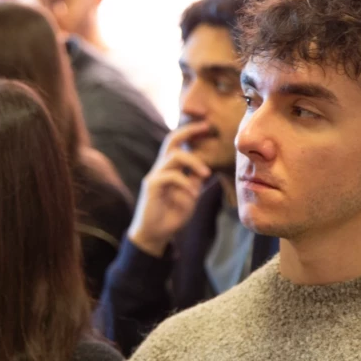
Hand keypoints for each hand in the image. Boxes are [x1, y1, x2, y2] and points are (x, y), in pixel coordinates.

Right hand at [128, 121, 211, 256]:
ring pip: (173, 156)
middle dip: (189, 130)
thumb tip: (208, 166)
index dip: (191, 133)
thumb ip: (195, 179)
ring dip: (193, 162)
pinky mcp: (152, 186)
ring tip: (206, 174)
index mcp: (169, 168)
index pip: (178, 144)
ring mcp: (154, 176)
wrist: (155, 234)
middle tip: (206, 127)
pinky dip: (185, 183)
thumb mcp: (190, 194)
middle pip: (171, 140)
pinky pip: (170, 176)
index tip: (208, 125)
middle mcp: (160, 168)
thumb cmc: (171, 215)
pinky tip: (194, 195)